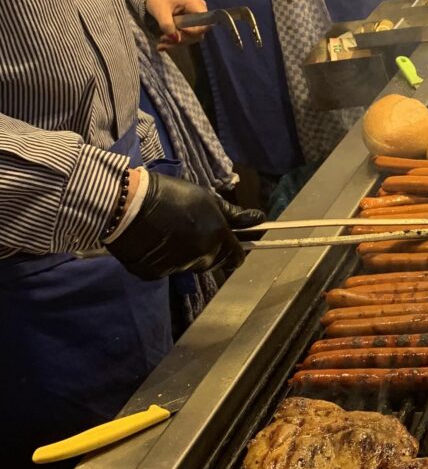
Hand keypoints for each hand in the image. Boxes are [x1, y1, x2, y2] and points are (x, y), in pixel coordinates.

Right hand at [107, 172, 254, 278]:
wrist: (127, 204)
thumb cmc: (171, 194)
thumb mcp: (206, 199)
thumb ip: (232, 214)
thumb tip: (259, 218)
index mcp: (216, 239)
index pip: (236, 258)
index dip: (234, 252)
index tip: (228, 244)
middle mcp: (201, 257)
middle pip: (213, 263)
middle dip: (209, 251)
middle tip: (192, 231)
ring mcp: (177, 268)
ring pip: (189, 266)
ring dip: (186, 255)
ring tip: (169, 233)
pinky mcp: (155, 274)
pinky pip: (166, 269)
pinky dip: (163, 259)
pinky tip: (154, 241)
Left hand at [145, 0, 209, 48]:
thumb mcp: (160, 10)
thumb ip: (167, 24)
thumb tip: (175, 39)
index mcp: (195, 4)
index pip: (203, 24)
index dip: (192, 32)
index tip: (177, 33)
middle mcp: (199, 11)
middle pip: (198, 33)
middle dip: (181, 40)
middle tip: (163, 41)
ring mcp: (197, 17)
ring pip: (192, 37)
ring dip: (177, 42)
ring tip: (161, 43)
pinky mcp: (192, 23)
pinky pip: (188, 35)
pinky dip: (176, 40)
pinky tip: (164, 43)